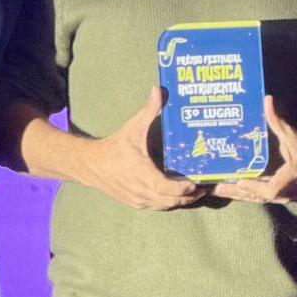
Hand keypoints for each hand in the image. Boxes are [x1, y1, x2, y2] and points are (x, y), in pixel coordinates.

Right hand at [84, 87, 200, 210]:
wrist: (92, 165)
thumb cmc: (115, 146)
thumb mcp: (133, 128)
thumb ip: (149, 110)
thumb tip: (158, 90)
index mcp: (141, 172)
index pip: (166, 188)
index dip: (183, 189)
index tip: (195, 184)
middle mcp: (140, 190)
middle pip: (170, 200)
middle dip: (188, 197)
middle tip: (203, 189)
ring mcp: (138, 199)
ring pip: (165, 206)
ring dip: (181, 202)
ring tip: (196, 194)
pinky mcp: (136, 204)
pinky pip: (157, 207)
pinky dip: (169, 203)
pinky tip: (179, 197)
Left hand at [213, 95, 296, 203]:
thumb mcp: (296, 138)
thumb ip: (279, 122)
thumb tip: (268, 100)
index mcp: (286, 183)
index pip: (265, 190)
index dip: (251, 187)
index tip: (236, 181)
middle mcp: (283, 194)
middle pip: (255, 197)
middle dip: (235, 193)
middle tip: (214, 189)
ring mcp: (283, 197)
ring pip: (257, 198)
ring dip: (240, 194)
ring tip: (219, 189)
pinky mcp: (284, 195)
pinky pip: (262, 197)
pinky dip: (249, 193)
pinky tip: (237, 188)